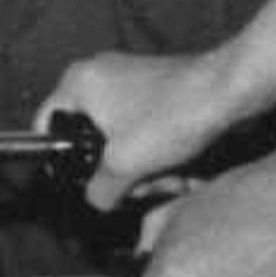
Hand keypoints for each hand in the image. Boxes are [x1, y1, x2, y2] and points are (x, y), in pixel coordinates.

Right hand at [40, 49, 245, 209]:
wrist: (229, 91)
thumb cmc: (174, 115)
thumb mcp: (125, 165)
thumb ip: (99, 190)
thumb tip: (97, 200)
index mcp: (77, 83)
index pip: (46, 126)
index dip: (58, 160)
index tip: (78, 182)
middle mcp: (98, 75)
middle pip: (88, 138)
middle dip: (118, 171)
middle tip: (140, 185)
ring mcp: (130, 80)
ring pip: (121, 138)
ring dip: (143, 166)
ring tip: (169, 178)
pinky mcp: (158, 89)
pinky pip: (143, 128)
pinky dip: (158, 151)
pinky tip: (180, 167)